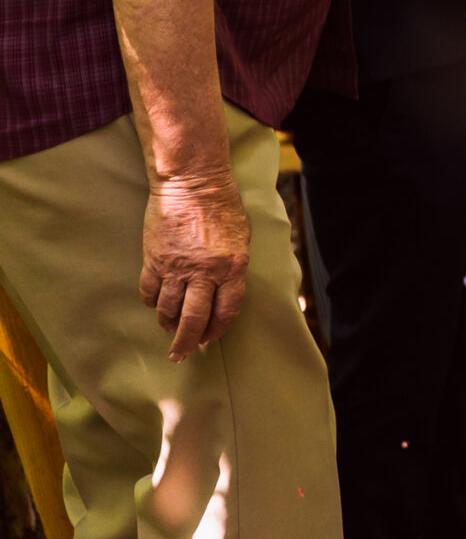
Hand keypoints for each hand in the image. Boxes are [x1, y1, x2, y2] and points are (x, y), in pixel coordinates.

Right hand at [140, 171, 250, 359]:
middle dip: (188, 342)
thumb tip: (223, 294)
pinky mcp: (154, 260)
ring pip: (168, 309)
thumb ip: (233, 267)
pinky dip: (152, 303)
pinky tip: (156, 306)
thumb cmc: (223, 206)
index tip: (210, 340)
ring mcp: (176, 267)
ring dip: (168, 325)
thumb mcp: (242, 238)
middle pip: (194, 319)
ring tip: (169, 332)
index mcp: (232, 267)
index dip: (218, 329)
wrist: (192, 182)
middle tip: (182, 356)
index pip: (226, 311)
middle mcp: (204, 272)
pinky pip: (150, 291)